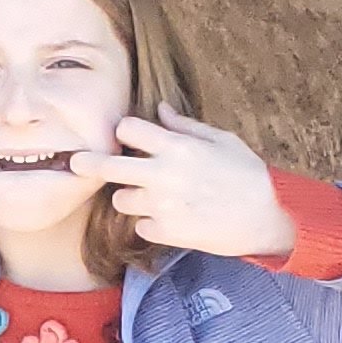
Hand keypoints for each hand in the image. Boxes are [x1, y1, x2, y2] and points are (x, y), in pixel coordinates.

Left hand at [69, 110, 297, 259]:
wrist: (267, 218)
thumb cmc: (248, 174)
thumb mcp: (222, 140)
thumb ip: (185, 126)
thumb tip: (159, 109)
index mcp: (177, 147)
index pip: (128, 129)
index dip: (125, 130)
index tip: (127, 136)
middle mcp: (163, 175)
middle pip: (108, 166)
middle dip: (87, 162)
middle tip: (75, 162)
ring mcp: (162, 206)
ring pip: (120, 200)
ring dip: (128, 196)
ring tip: (148, 195)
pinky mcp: (166, 233)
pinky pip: (140, 226)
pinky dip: (149, 223)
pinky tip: (168, 218)